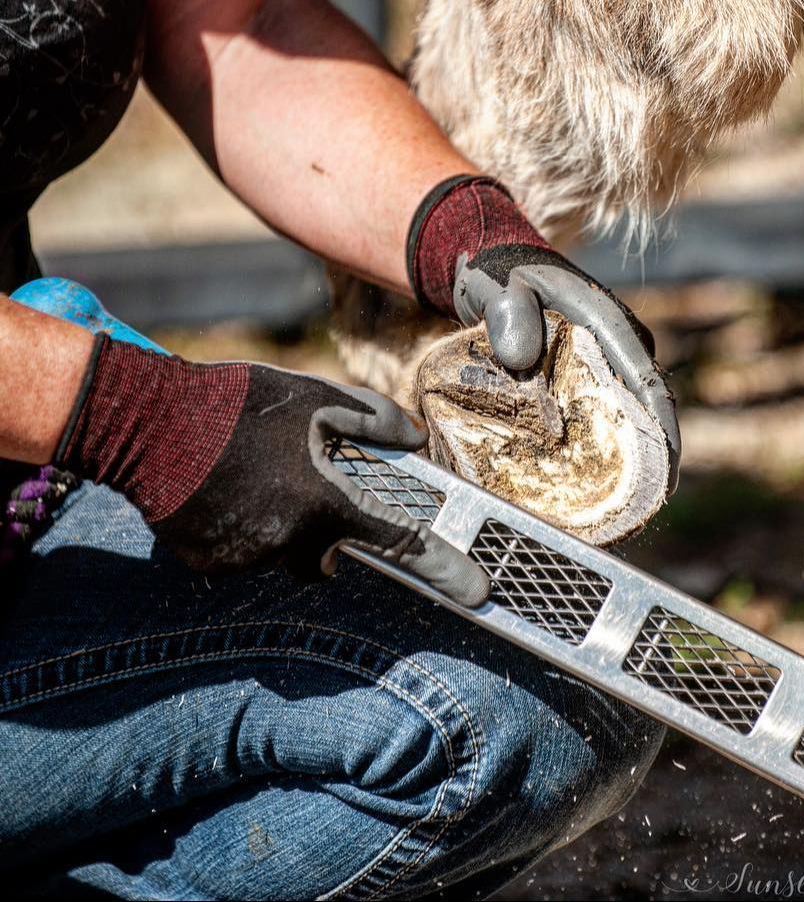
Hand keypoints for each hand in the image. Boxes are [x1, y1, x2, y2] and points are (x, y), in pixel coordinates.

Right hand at [55, 336, 488, 605]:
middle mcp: (291, 540)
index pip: (400, 542)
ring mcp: (248, 559)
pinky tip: (220, 492)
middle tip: (298, 481)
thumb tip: (410, 438)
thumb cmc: (235, 403)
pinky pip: (243, 555)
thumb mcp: (314, 394)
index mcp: (325, 500)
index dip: (444, 568)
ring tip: (249, 475)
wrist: (145, 421)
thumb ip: (372, 420)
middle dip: (325, 525)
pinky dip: (240, 530)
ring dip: (279, 523)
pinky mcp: (210, 564)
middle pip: (330, 550)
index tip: (476, 590)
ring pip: (284, 551)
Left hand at [407, 174, 679, 492]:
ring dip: (631, 455)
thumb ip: (508, 314)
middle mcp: (620, 343)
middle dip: (652, 458)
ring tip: (620, 506)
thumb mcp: (498, 288)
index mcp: (609, 324)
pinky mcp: (592, 372)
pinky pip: (609, 411)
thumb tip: (522, 358)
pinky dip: (607, 443)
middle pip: (650, 408)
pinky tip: (593, 478)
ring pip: (632, 413)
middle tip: (640, 509)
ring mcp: (609, 358)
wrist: (497, 266)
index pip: (649, 385)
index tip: (667, 476)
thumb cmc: (499, 277)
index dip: (664, 433)